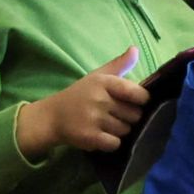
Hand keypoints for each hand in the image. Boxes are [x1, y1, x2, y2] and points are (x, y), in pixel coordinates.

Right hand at [17, 47, 149, 159]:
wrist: (52, 116)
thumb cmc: (79, 95)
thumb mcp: (97, 76)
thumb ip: (119, 64)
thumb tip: (136, 50)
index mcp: (104, 82)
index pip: (137, 93)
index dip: (141, 100)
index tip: (134, 102)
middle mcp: (99, 99)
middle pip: (135, 115)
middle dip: (129, 117)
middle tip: (115, 115)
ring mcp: (94, 119)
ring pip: (126, 130)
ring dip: (120, 130)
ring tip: (107, 125)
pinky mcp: (90, 137)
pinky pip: (115, 144)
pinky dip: (112, 142)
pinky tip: (102, 136)